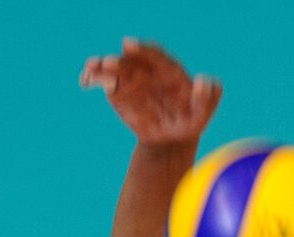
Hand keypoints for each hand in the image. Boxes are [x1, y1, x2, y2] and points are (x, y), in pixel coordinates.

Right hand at [80, 37, 221, 146]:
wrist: (171, 135)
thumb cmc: (190, 119)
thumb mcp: (203, 112)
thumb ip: (209, 97)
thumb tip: (206, 81)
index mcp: (168, 69)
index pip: (155, 56)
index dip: (141, 50)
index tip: (128, 45)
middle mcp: (148, 69)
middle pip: (131, 61)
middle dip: (118, 61)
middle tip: (106, 63)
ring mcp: (131, 79)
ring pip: (114, 69)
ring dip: (101, 67)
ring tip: (90, 70)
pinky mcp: (118, 92)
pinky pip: (104, 81)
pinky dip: (93, 79)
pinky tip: (85, 81)